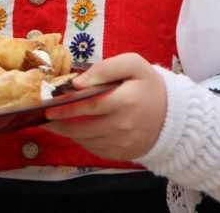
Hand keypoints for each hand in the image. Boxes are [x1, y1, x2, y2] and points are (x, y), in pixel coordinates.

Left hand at [43, 53, 166, 161]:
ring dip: (68, 133)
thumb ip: (106, 68)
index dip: (68, 108)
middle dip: (61, 123)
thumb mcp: (134, 65)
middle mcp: (124, 126)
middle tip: (46, 117)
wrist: (173, 116)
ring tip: (54, 124)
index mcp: (126, 101)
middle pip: (84, 127)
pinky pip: (95, 149)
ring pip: (87, 140)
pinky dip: (82, 141)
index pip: (90, 106)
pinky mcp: (122, 154)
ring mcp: (123, 143)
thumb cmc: (149, 86)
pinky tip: (74, 131)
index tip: (50, 106)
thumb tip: (78, 83)